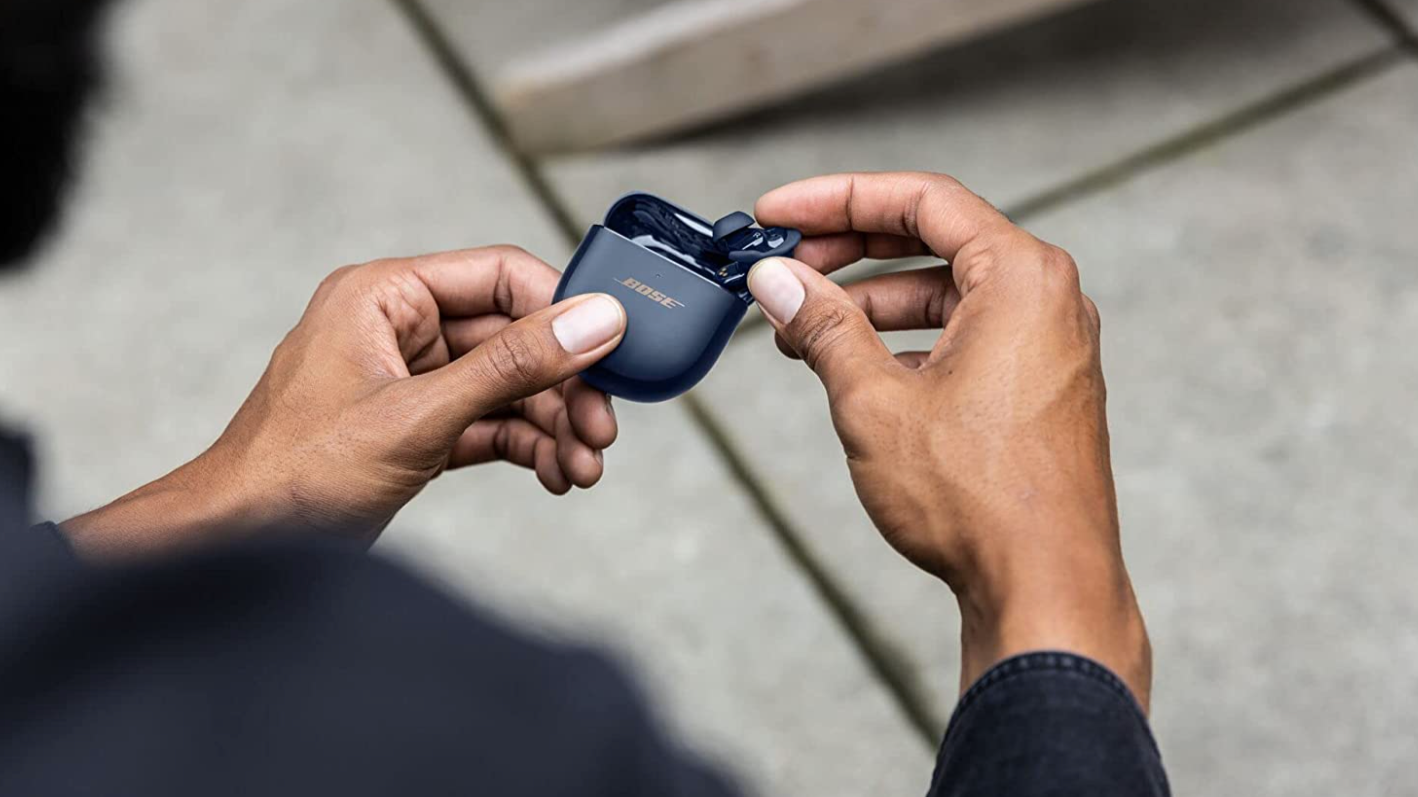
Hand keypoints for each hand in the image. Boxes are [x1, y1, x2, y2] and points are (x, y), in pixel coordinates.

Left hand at [63, 246, 625, 556]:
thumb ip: (513, 367)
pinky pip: (490, 424)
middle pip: (513, 338)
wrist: (239, 549)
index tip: (613, 347)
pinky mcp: (417, 429)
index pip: (498, 276)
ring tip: (583, 468)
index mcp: (382, 296)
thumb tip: (592, 323)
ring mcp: (409, 381)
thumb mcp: (419, 416)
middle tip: (600, 430)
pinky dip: (526, 448)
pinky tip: (554, 474)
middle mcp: (398, 330)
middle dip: (563, 387)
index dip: (562, 309)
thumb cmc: (294, 476)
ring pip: (508, 387)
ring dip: (552, 426)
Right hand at [747, 172, 1149, 706]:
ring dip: (870, 304)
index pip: (920, 201)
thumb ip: (822, 327)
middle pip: (934, 240)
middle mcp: (1048, 299)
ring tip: (802, 332)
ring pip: (945, 294)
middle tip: (784, 267)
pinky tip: (855, 370)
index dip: (836, 200)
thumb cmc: (978, 499)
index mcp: (1021, 277)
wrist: (1043, 587)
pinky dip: (907, 341)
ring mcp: (1049, 345)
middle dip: (848, 251)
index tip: (779, 213)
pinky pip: (966, 336)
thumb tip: (777, 281)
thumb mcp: (874, 400)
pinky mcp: (1040, 387)